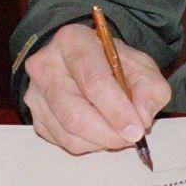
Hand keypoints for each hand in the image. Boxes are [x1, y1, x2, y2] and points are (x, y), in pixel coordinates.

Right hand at [22, 21, 169, 153]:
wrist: (88, 63)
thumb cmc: (114, 63)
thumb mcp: (142, 67)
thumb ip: (150, 89)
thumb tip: (143, 118)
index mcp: (73, 41)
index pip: (94, 82)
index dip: (117, 111)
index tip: (136, 130)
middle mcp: (46, 64)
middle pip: (75, 113)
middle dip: (109, 133)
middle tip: (131, 138)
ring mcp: (36, 91)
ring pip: (68, 133)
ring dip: (101, 141)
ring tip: (118, 131)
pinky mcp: (35, 114)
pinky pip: (62, 141)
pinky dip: (88, 144)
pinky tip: (100, 130)